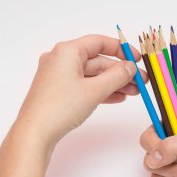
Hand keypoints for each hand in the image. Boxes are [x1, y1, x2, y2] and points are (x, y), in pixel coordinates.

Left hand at [15, 35, 146, 148]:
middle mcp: (61, 60)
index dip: (121, 50)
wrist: (35, 134)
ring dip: (114, 83)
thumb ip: (116, 76)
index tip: (137, 58)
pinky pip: (85, 86)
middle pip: (98, 61)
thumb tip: (130, 67)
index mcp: (67, 51)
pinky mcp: (59, 92)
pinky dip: (101, 91)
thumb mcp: (94, 90)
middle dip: (121, 72)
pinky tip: (118, 98)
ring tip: (134, 93)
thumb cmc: (59, 108)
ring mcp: (59, 77)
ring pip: (93, 76)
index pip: (99, 43)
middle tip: (140, 82)